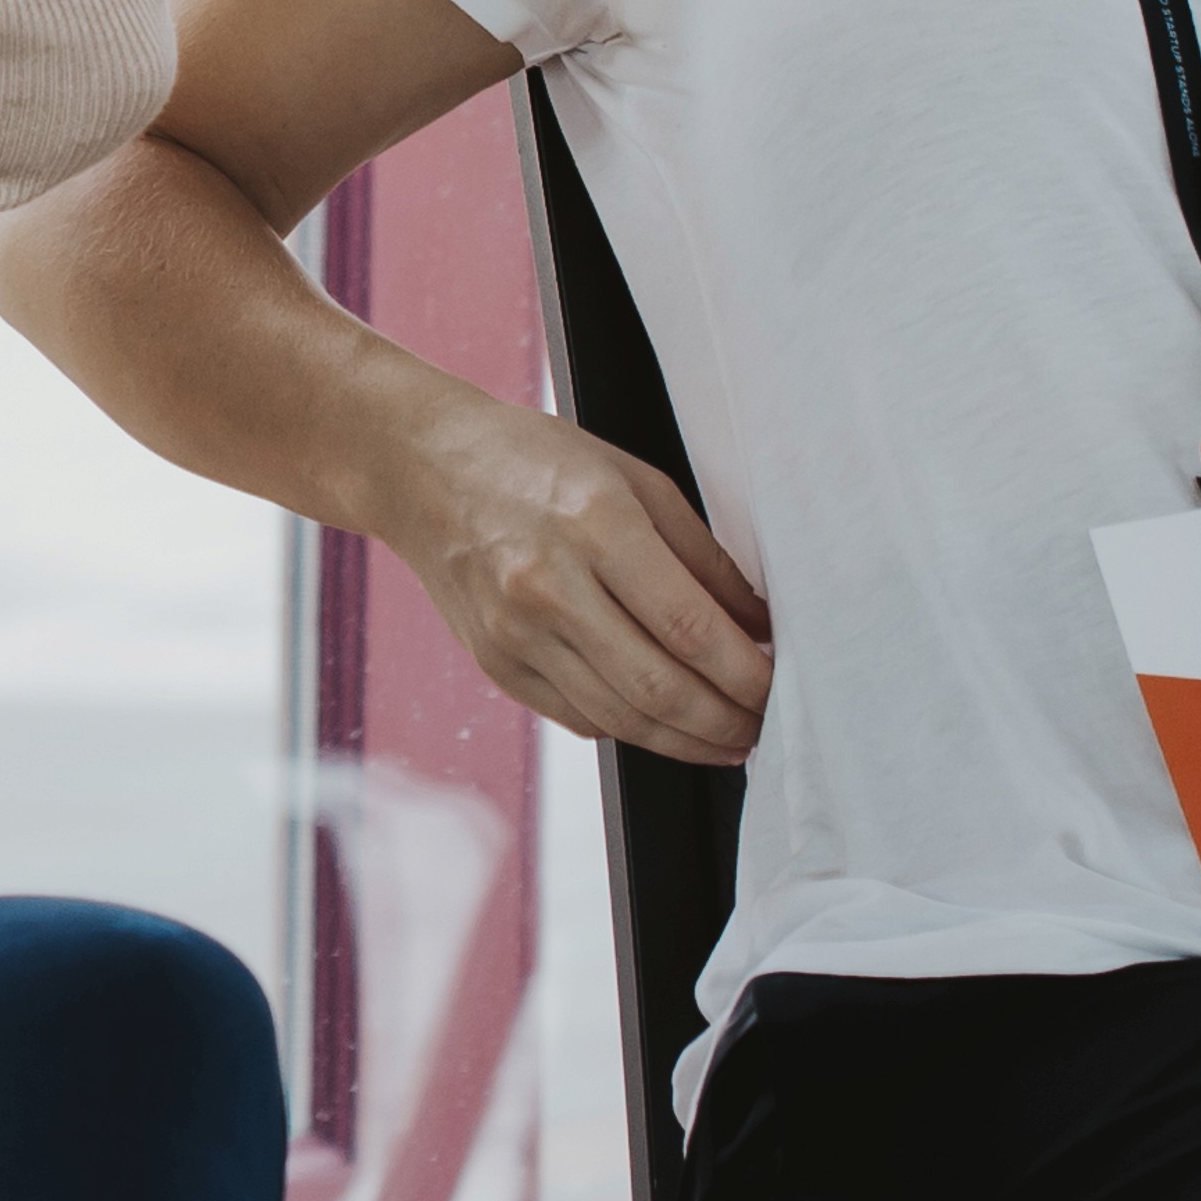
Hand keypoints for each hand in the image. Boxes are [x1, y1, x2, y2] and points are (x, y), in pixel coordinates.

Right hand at [397, 399, 775, 759]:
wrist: (420, 469)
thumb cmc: (531, 461)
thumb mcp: (632, 479)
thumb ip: (701, 556)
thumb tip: (757, 625)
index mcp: (593, 523)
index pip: (688, 625)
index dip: (745, 672)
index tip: (780, 687)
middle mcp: (548, 585)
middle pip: (658, 687)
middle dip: (726, 720)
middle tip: (766, 726)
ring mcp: (515, 632)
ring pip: (622, 717)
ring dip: (688, 740)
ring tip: (729, 738)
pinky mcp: (496, 664)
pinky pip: (579, 718)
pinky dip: (634, 730)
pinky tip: (667, 725)